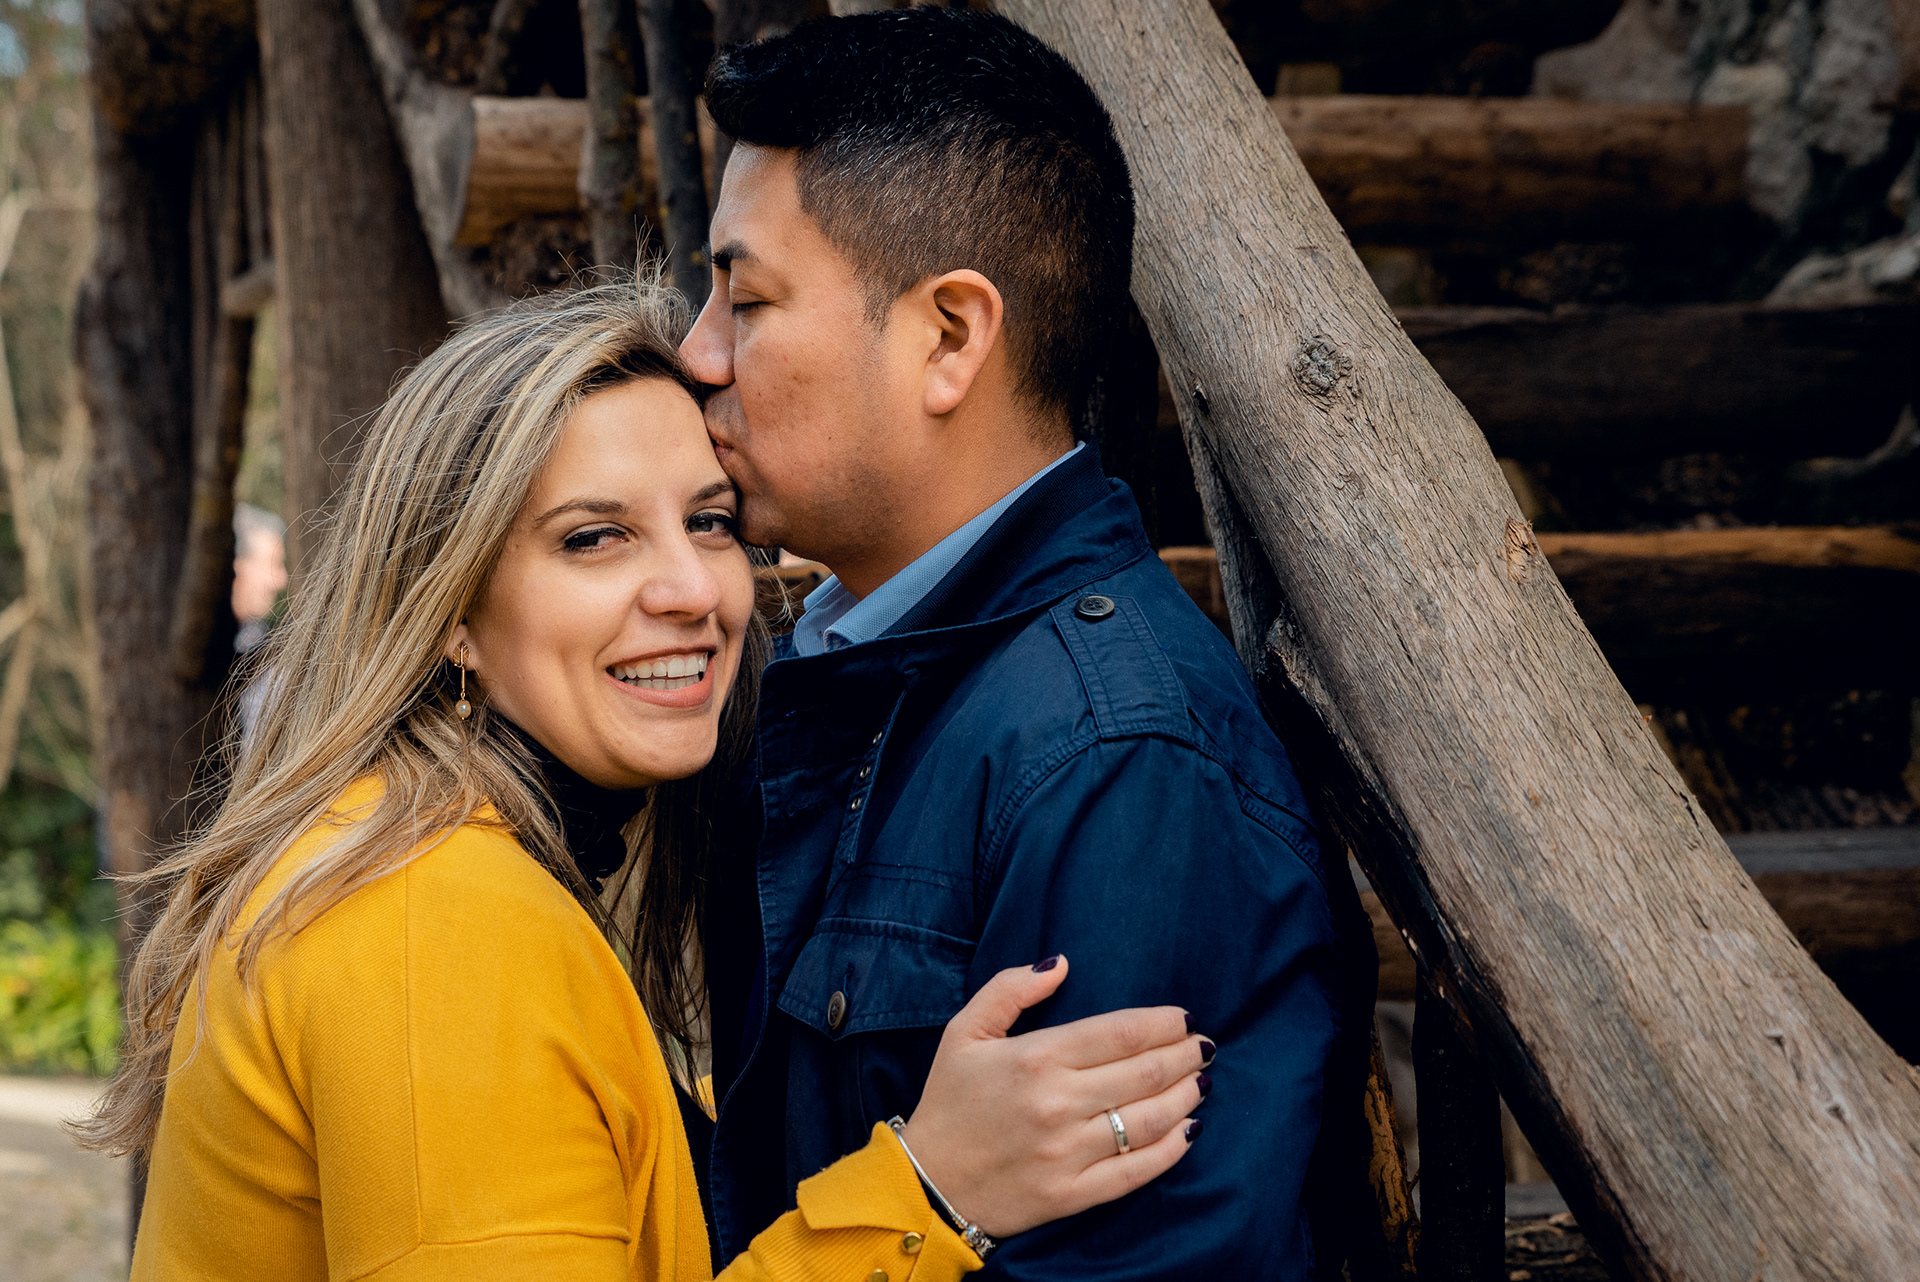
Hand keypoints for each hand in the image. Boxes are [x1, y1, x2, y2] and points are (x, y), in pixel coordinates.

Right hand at [898, 956, 1211, 1238]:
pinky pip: (1137, 1170)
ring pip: (1150, 1119)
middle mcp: (1057, 1103)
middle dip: (1186, 1055)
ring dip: (1187, 1096)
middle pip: (1146, 1072)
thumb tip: (1060, 963)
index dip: (1163, 1023)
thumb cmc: (950, 1102)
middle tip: (1204, 1047)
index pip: (1121, 1033)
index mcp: (1036, 1057)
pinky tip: (1189, 1131)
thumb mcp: (965, 1032)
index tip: (1184, 1018)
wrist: (927, 1185)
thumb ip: (1010, 989)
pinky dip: (1171, 1149)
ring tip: (1202, 1082)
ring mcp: (1068, 1152)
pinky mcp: (1073, 1193)